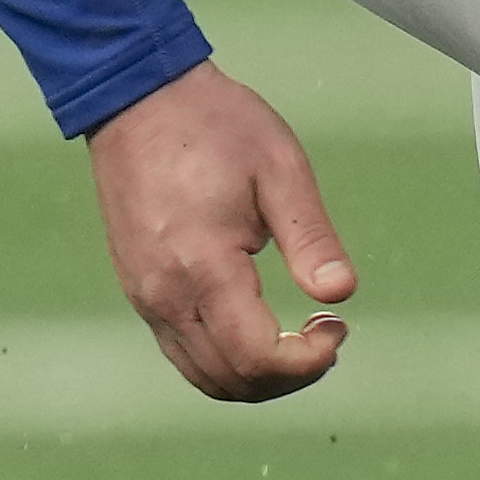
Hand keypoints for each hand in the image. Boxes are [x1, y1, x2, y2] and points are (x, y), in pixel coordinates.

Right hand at [88, 57, 358, 400]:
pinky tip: (256, 325)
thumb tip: (341, 295)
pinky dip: (226, 360)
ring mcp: (145, 297)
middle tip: (325, 335)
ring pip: (203, 376)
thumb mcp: (280, 168)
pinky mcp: (139, 290)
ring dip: (257, 376)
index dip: (308, 362)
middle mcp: (165, 295)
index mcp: (203, 266)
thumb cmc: (213, 125)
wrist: (138, 98)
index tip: (337, 327)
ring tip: (295, 337)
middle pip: (231, 381)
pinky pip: (183, 352)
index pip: (257, 358)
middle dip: (289, 376)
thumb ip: (311, 238)